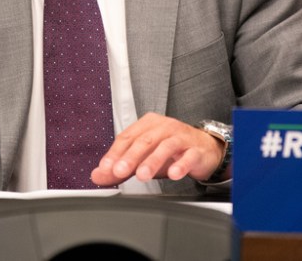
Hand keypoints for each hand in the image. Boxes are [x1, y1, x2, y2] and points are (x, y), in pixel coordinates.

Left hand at [90, 112, 224, 185]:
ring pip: (165, 146)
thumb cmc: (171, 152)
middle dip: (131, 157)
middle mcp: (164, 127)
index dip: (115, 153)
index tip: (105, 168)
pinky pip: (188, 156)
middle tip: (120, 171)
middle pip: (144, 140)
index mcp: (148, 125)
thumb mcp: (143, 159)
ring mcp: (181, 137)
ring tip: (142, 176)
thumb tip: (97, 176)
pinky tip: (173, 174)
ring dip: (152, 161)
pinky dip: (181, 164)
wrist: (203, 149)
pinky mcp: (196, 150)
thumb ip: (121, 167)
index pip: (127, 137)